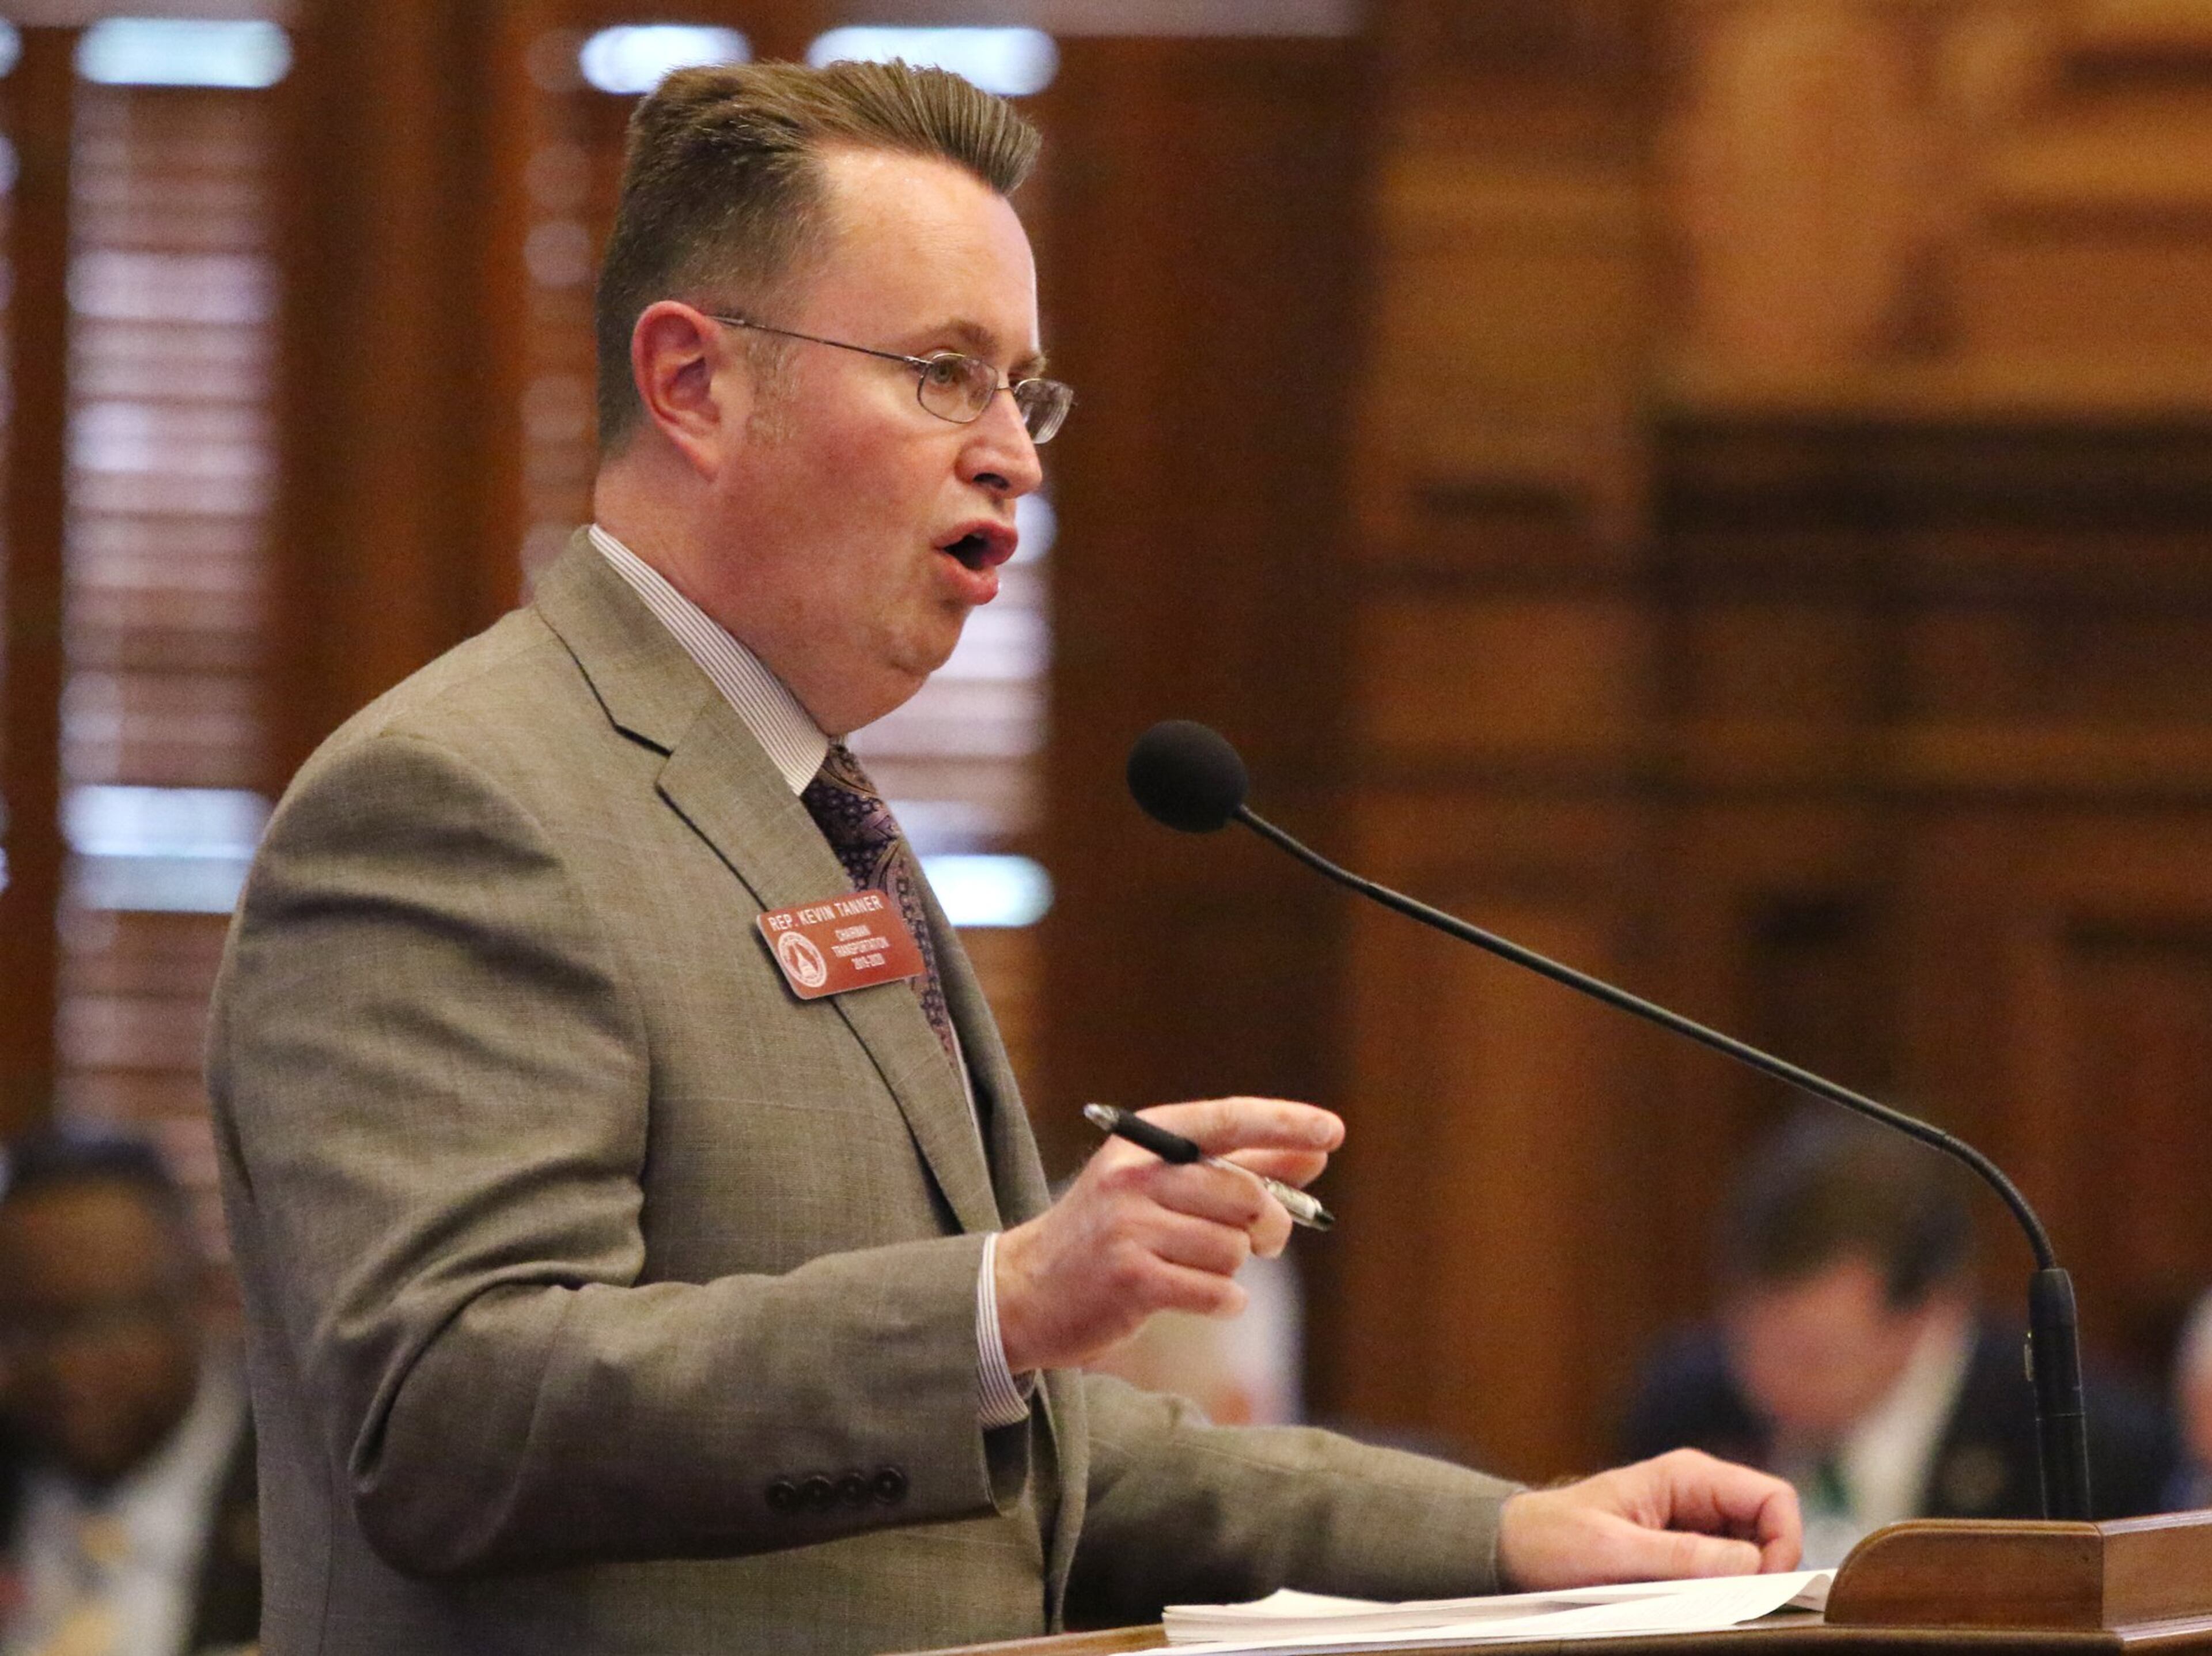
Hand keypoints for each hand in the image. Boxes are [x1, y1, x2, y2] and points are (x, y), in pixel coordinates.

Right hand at [994, 1097, 1340, 1373]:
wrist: (1028, 1289)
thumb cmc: (1112, 1233)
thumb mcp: (1167, 1186)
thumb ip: (1242, 1168)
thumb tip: (1315, 1156)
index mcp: (1145, 1140)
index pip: (1228, 1119)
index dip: (1285, 1123)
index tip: (1333, 1132)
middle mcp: (1135, 1175)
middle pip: (1243, 1194)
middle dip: (1271, 1225)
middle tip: (1268, 1240)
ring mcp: (1129, 1227)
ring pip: (1233, 1248)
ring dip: (1234, 1268)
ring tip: (1201, 1270)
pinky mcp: (1130, 1279)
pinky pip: (1216, 1291)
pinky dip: (1223, 1300)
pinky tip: (1201, 1298)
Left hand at [1496, 1449, 1802, 1588]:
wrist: (1515, 1547)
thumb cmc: (1553, 1538)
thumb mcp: (1614, 1550)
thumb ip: (1682, 1556)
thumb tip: (1751, 1565)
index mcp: (1688, 1476)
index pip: (1774, 1499)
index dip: (1782, 1544)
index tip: (1760, 1586)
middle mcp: (1699, 1495)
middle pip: (1770, 1531)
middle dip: (1762, 1571)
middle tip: (1727, 1604)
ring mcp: (1693, 1524)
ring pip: (1751, 1557)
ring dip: (1736, 1586)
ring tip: (1691, 1602)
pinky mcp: (1683, 1553)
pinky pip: (1722, 1574)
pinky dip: (1717, 1593)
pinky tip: (1684, 1603)